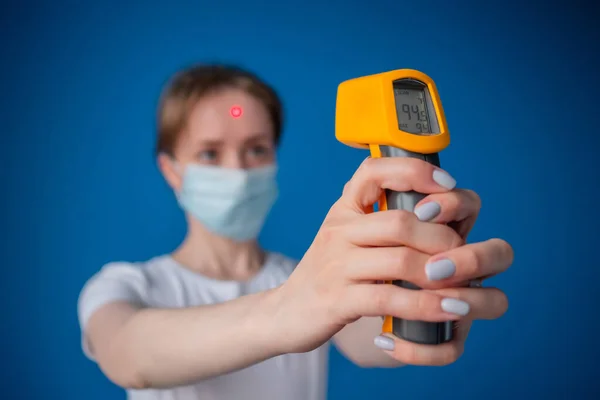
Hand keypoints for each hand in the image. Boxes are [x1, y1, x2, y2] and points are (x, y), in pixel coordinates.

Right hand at [272, 157, 512, 366]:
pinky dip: (426, 305)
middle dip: (442, 238)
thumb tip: (442, 210)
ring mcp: (336, 264)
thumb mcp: (352, 237)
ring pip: (400, 260)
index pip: (374, 171)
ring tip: (464, 286)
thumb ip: (386, 221)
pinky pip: (388, 298)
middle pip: (401, 222)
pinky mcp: (337, 299)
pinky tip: (450, 310)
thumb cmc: (334, 273)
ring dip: (441, 274)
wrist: (289, 311)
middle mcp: (339, 230)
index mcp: (345, 208)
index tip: (446, 184)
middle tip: (463, 256)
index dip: (414, 171)